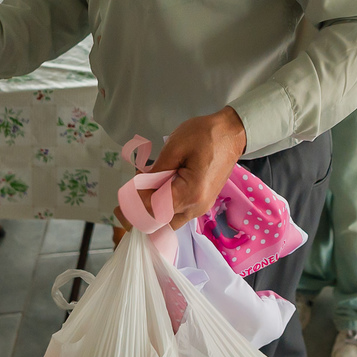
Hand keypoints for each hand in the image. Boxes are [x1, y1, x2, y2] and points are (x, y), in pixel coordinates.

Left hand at [114, 107, 246, 230]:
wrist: (233, 132)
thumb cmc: (205, 135)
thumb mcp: (175, 147)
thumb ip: (155, 172)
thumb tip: (137, 190)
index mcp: (190, 194)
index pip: (153, 211)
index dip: (134, 206)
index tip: (123, 194)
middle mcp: (196, 208)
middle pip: (159, 223)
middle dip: (140, 212)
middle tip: (127, 195)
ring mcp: (200, 207)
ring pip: (167, 222)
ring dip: (151, 209)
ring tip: (142, 187)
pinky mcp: (201, 202)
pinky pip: (176, 213)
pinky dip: (162, 205)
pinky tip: (156, 187)